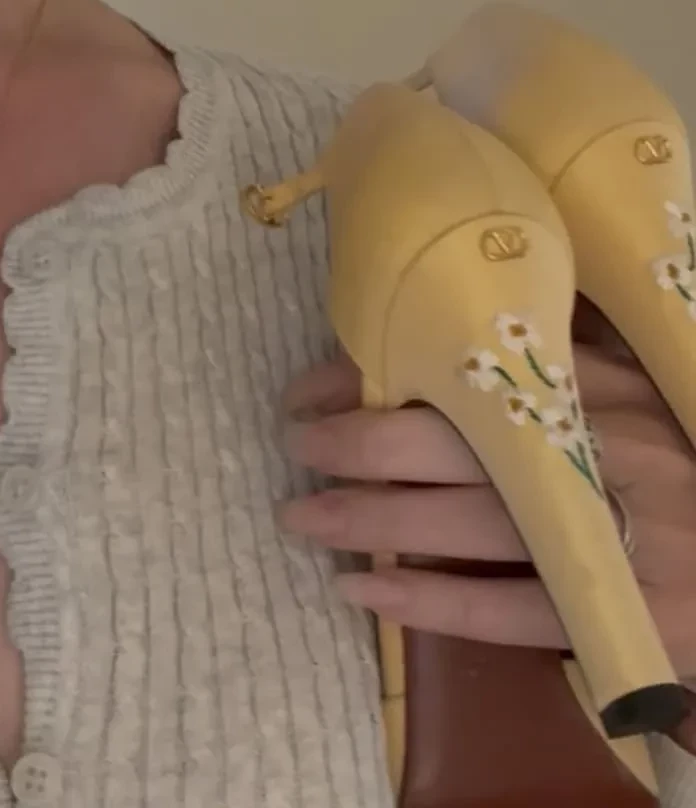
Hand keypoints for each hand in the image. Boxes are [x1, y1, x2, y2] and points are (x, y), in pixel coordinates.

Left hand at [277, 303, 695, 746]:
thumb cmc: (678, 459)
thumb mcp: (626, 390)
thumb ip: (549, 364)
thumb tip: (431, 340)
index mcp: (592, 388)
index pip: (456, 370)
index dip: (372, 378)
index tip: (312, 390)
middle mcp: (588, 451)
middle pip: (441, 444)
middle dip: (350, 444)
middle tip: (295, 447)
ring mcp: (601, 534)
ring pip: (454, 524)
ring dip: (362, 520)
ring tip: (299, 518)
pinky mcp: (614, 612)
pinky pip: (500, 608)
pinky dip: (424, 601)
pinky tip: (361, 592)